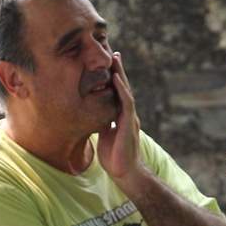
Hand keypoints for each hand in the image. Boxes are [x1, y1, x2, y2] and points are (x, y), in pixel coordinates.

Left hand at [96, 51, 142, 186]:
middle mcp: (128, 114)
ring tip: (115, 58)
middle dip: (119, 70)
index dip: (114, 78)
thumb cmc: (114, 158)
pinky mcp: (129, 124)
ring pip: (126, 91)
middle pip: (123, 87)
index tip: (108, 64)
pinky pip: (126, 103)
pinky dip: (121, 90)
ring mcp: (130, 118)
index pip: (118, 93)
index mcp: (121, 116)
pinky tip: (116, 78)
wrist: (124, 173)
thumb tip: (95, 115)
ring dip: (121, 74)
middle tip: (113, 52)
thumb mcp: (105, 135)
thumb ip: (103, 123)